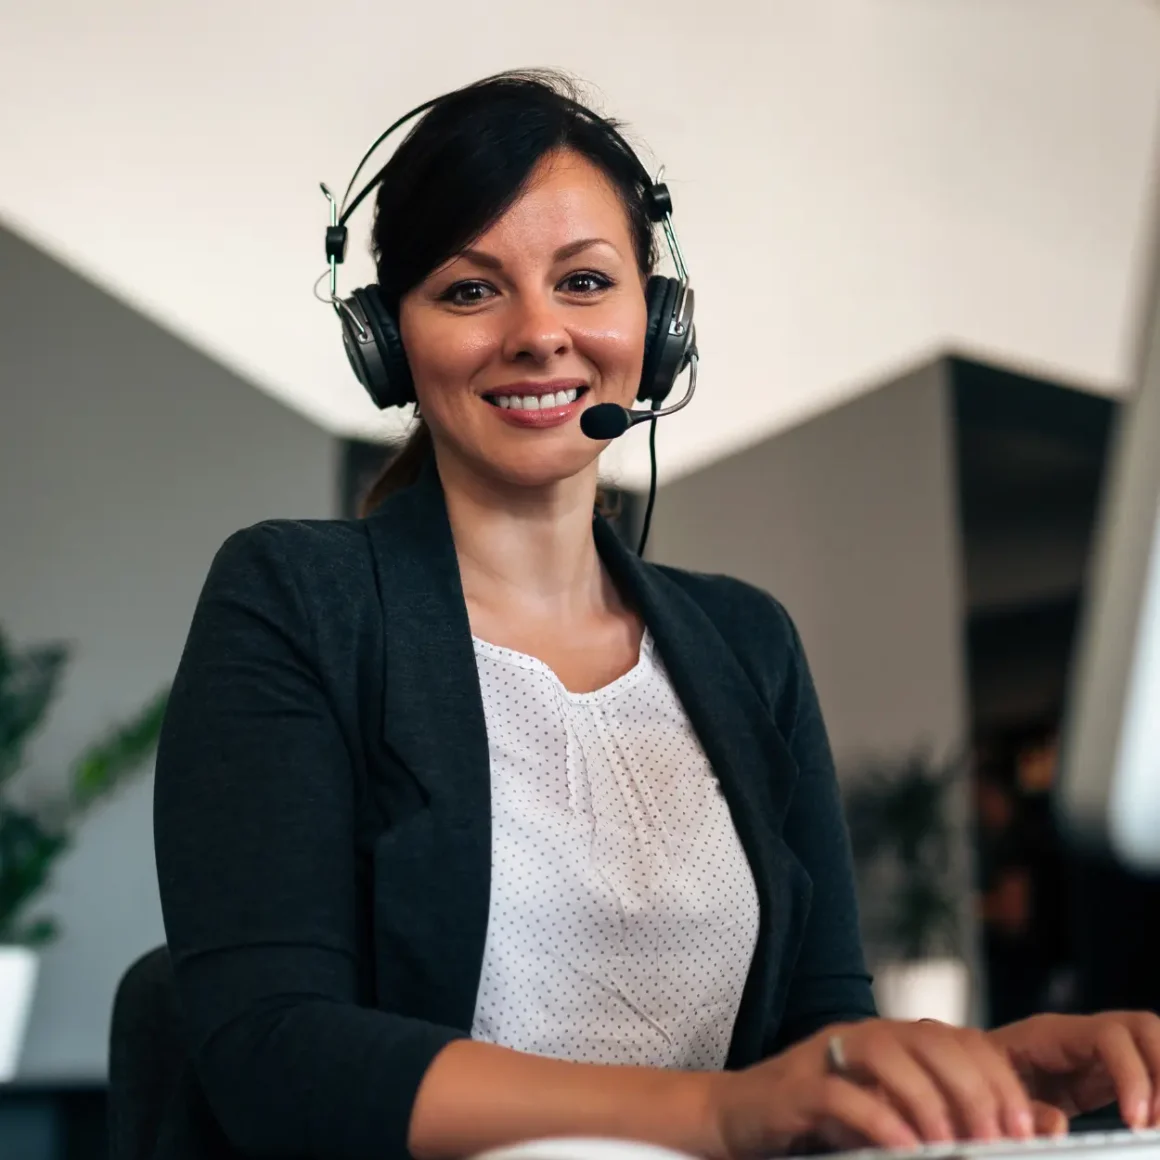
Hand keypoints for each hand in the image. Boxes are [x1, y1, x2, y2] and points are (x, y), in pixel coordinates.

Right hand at [709, 1018, 1039, 1158]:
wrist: (740, 1119)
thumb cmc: (824, 1125)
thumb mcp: (895, 1122)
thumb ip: (950, 1121)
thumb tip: (1033, 1129)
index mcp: (896, 1041)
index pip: (961, 1040)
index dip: (999, 1080)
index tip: (1024, 1130)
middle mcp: (866, 1036)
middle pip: (931, 1040)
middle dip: (973, 1090)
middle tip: (996, 1141)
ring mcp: (828, 1055)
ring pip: (887, 1054)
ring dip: (928, 1101)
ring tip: (952, 1146)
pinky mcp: (797, 1085)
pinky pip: (841, 1094)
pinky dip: (878, 1120)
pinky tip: (904, 1150)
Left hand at [990, 1011, 1159, 1128]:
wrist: (978, 1074)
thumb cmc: (984, 1077)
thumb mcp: (994, 1092)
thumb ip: (1024, 1109)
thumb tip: (1056, 1126)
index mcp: (1053, 1032)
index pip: (1110, 1034)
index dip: (1131, 1074)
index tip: (1134, 1120)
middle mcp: (1082, 1034)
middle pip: (1144, 1028)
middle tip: (1155, 1123)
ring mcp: (1100, 1050)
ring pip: (1152, 1043)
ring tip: (1156, 1126)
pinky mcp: (1110, 1071)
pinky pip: (1148, 1069)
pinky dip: (1157, 1091)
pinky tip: (1152, 1122)